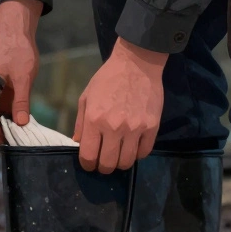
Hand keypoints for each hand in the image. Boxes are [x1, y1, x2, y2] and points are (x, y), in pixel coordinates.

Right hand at [0, 0, 41, 143]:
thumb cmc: (18, 51)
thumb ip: (22, 101)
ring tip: (14, 136)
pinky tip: (15, 123)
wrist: (16, 32)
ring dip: (0, 125)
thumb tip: (21, 123)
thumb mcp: (23, 78)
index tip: (6, 141)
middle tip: (11, 143)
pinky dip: (4, 116)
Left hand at [74, 37, 166, 172]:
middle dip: (103, 168)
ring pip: (126, 162)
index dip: (87, 165)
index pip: (88, 156)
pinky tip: (132, 147)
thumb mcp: (86, 97)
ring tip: (118, 156)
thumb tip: (78, 143)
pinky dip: (137, 154)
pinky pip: (144, 152)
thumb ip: (80, 122)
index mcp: (94, 119)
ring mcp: (135, 128)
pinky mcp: (152, 126)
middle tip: (104, 162)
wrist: (136, 64)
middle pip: (107, 164)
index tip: (89, 164)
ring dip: (120, 164)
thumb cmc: (107, 79)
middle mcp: (114, 127)